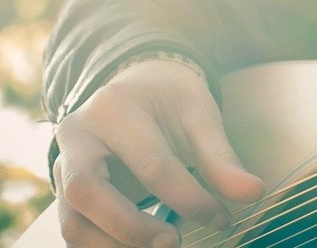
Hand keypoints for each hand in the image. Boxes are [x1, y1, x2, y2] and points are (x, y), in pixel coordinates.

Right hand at [52, 59, 265, 247]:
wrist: (135, 85)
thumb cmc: (170, 100)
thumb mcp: (199, 115)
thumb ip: (222, 158)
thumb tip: (254, 194)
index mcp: (115, 109)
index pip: (150, 163)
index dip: (188, 198)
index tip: (222, 219)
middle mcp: (76, 137)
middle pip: (86, 192)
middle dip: (131, 227)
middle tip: (176, 243)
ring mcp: (62, 166)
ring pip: (71, 222)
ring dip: (112, 246)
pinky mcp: (64, 193)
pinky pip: (73, 231)